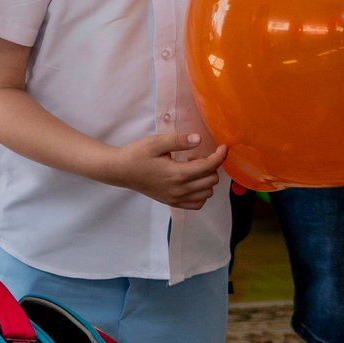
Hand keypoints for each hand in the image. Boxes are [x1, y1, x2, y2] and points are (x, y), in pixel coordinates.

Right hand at [102, 129, 225, 211]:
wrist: (119, 171)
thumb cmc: (136, 154)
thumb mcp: (155, 142)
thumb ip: (178, 141)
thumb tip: (199, 139)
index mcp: (177, 173)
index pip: (209, 166)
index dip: (220, 156)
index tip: (223, 147)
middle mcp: (180, 189)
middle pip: (212, 180)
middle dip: (211, 166)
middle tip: (195, 156)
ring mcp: (176, 198)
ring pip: (208, 193)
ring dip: (206, 179)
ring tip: (192, 169)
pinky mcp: (172, 202)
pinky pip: (198, 203)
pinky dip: (201, 193)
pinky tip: (192, 182)